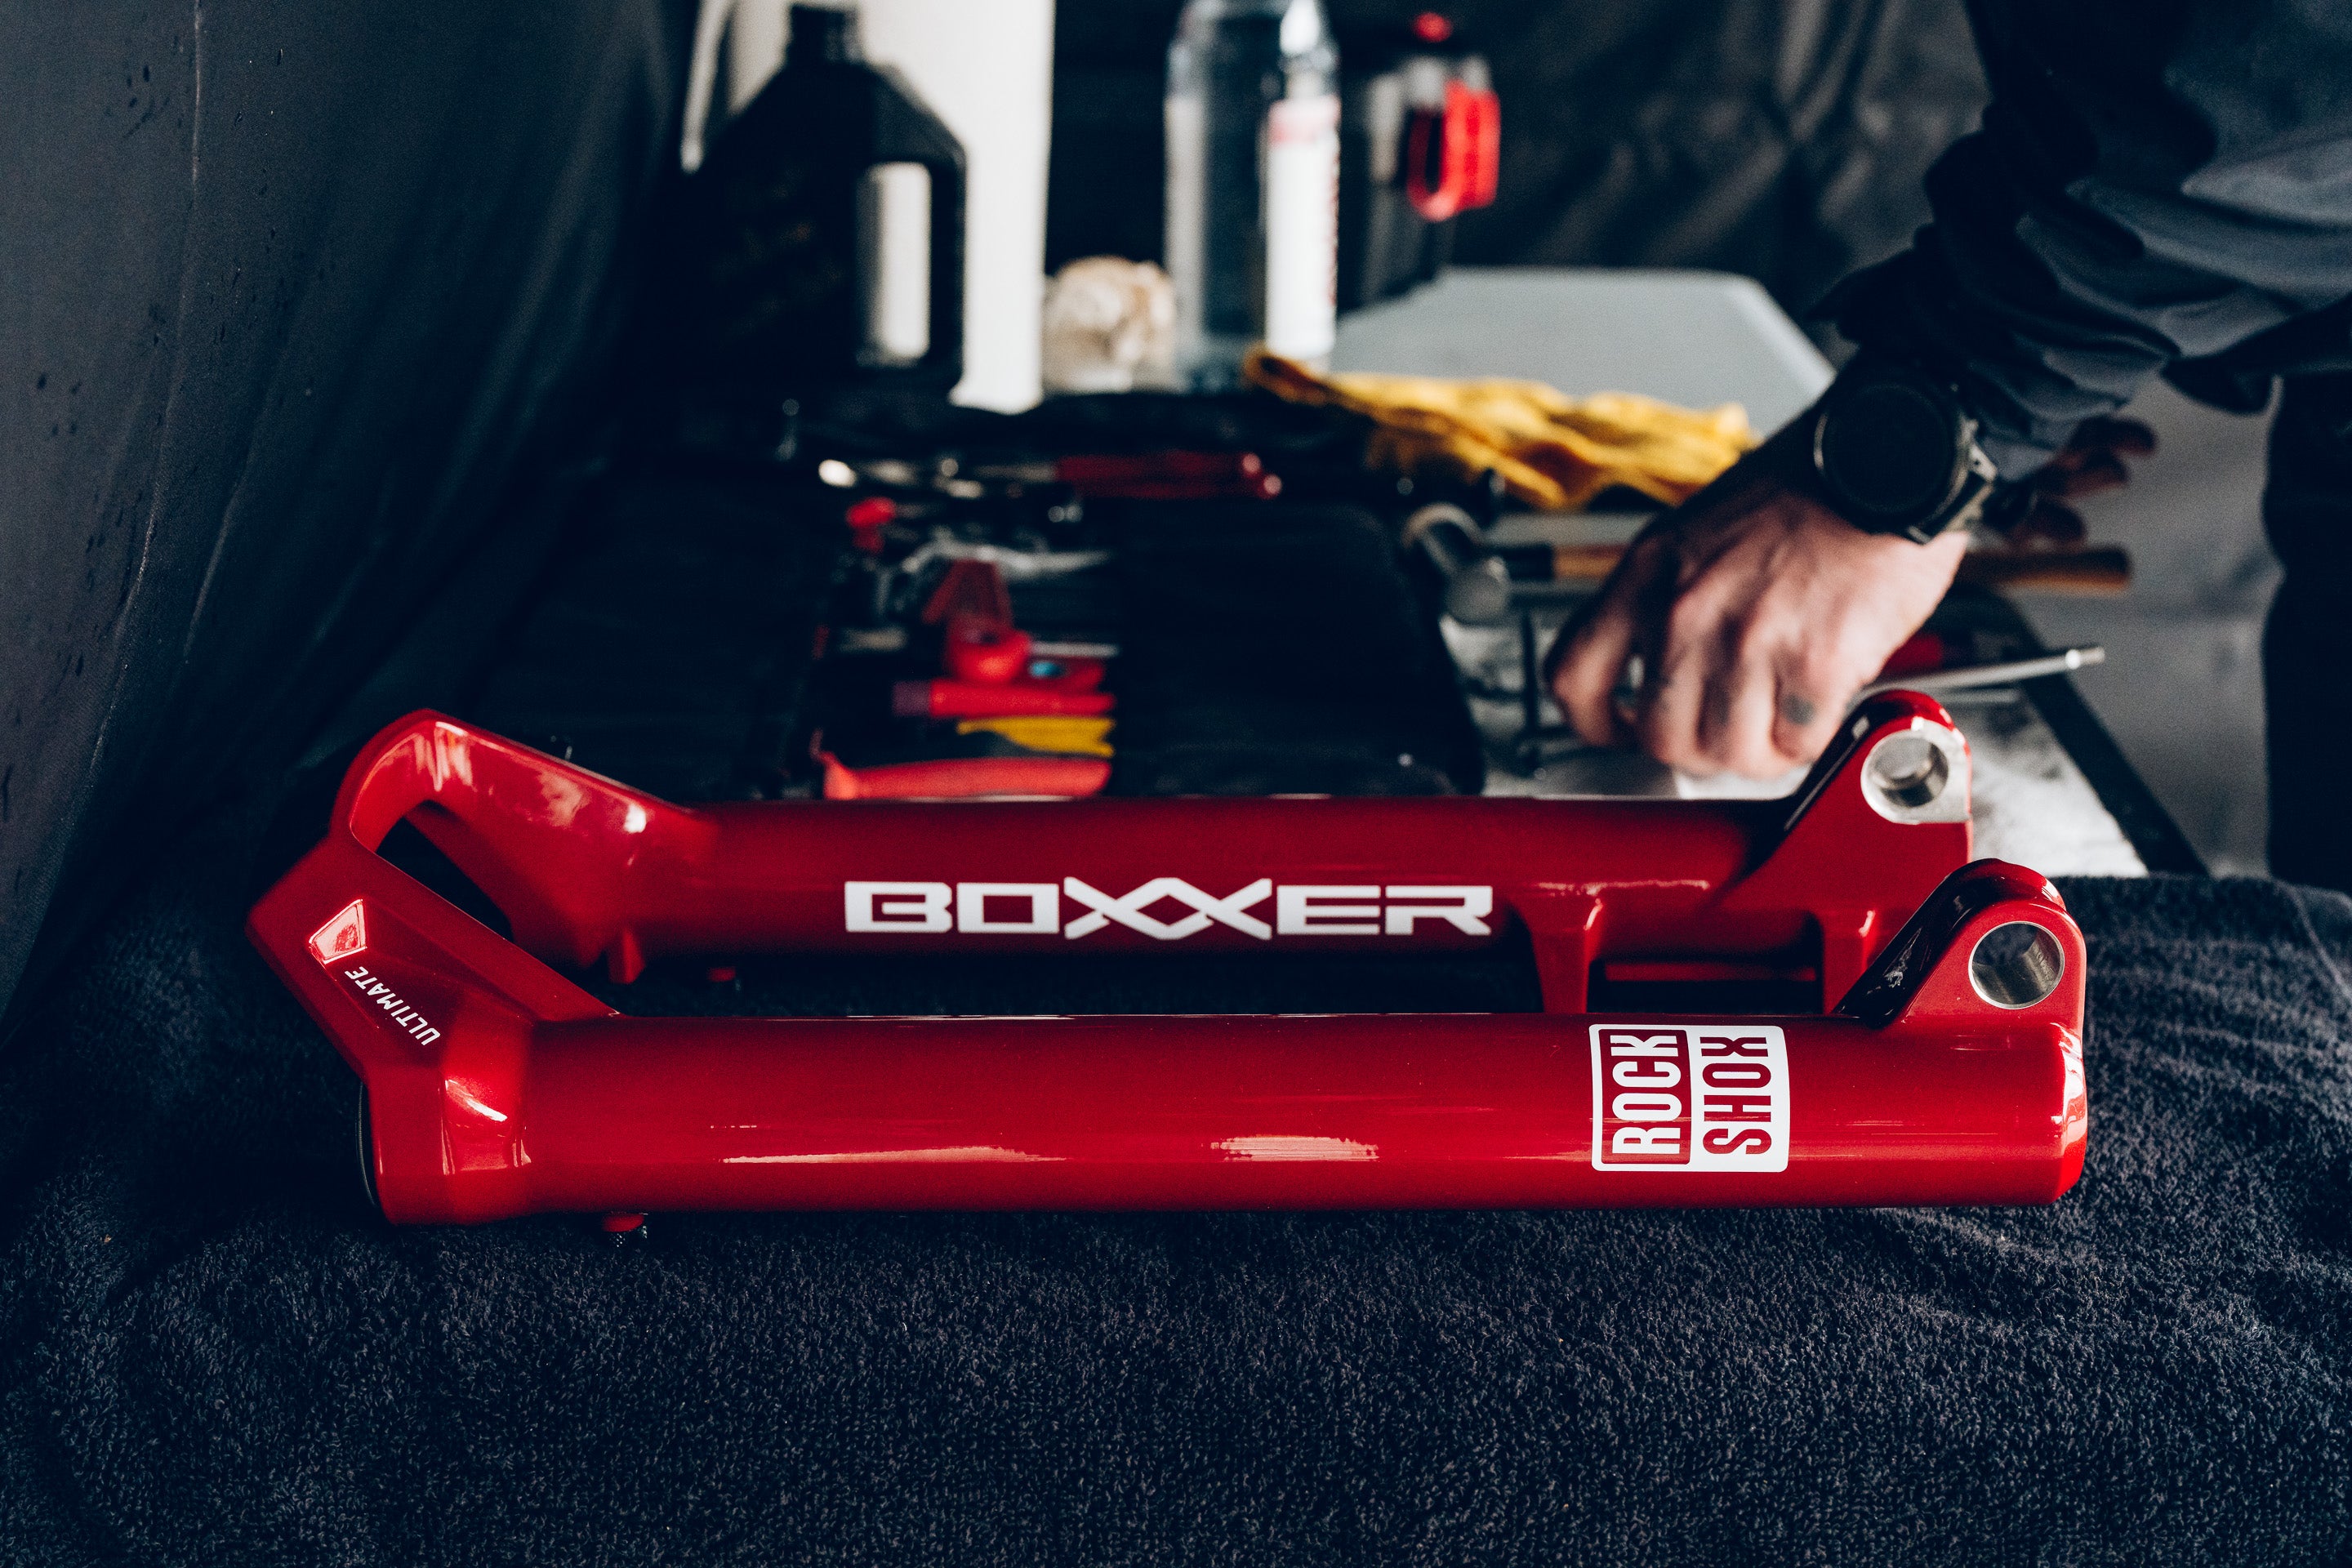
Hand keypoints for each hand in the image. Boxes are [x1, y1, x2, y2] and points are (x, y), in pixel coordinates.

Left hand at [1546, 442, 1967, 777]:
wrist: (1889, 456)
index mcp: (1648, 573)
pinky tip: (1818, 708)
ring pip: (1727, 754)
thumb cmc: (1811, 485)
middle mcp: (1685, 610)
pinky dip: (1809, 739)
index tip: (1619, 733)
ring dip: (1757, 754)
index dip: (1594, 724)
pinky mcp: (1814, 663)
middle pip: (1659, 737)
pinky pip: (1795, 744)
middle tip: (1728, 733)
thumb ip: (1672, 594)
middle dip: (1697, 751)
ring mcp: (1747, 641)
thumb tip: (1665, 664)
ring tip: (1780, 723)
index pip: (1574, 676)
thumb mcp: (1700, 528)